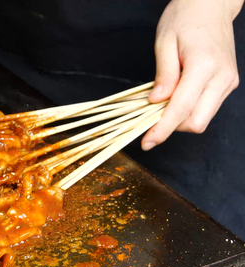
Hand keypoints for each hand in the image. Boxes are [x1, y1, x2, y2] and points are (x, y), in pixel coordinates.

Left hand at [142, 0, 242, 150]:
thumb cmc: (185, 18)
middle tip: (149, 119)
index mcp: (204, 66)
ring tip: (161, 104)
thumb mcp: (164, 42)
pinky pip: (207, 108)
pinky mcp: (228, 83)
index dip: (162, 130)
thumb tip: (156, 102)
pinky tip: (174, 98)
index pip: (181, 109)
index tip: (147, 142)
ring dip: (180, 120)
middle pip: (196, 122)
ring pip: (203, 118)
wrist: (211, 5)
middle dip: (172, 128)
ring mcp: (228, 82)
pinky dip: (188, 110)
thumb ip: (163, 75)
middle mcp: (222, 77)